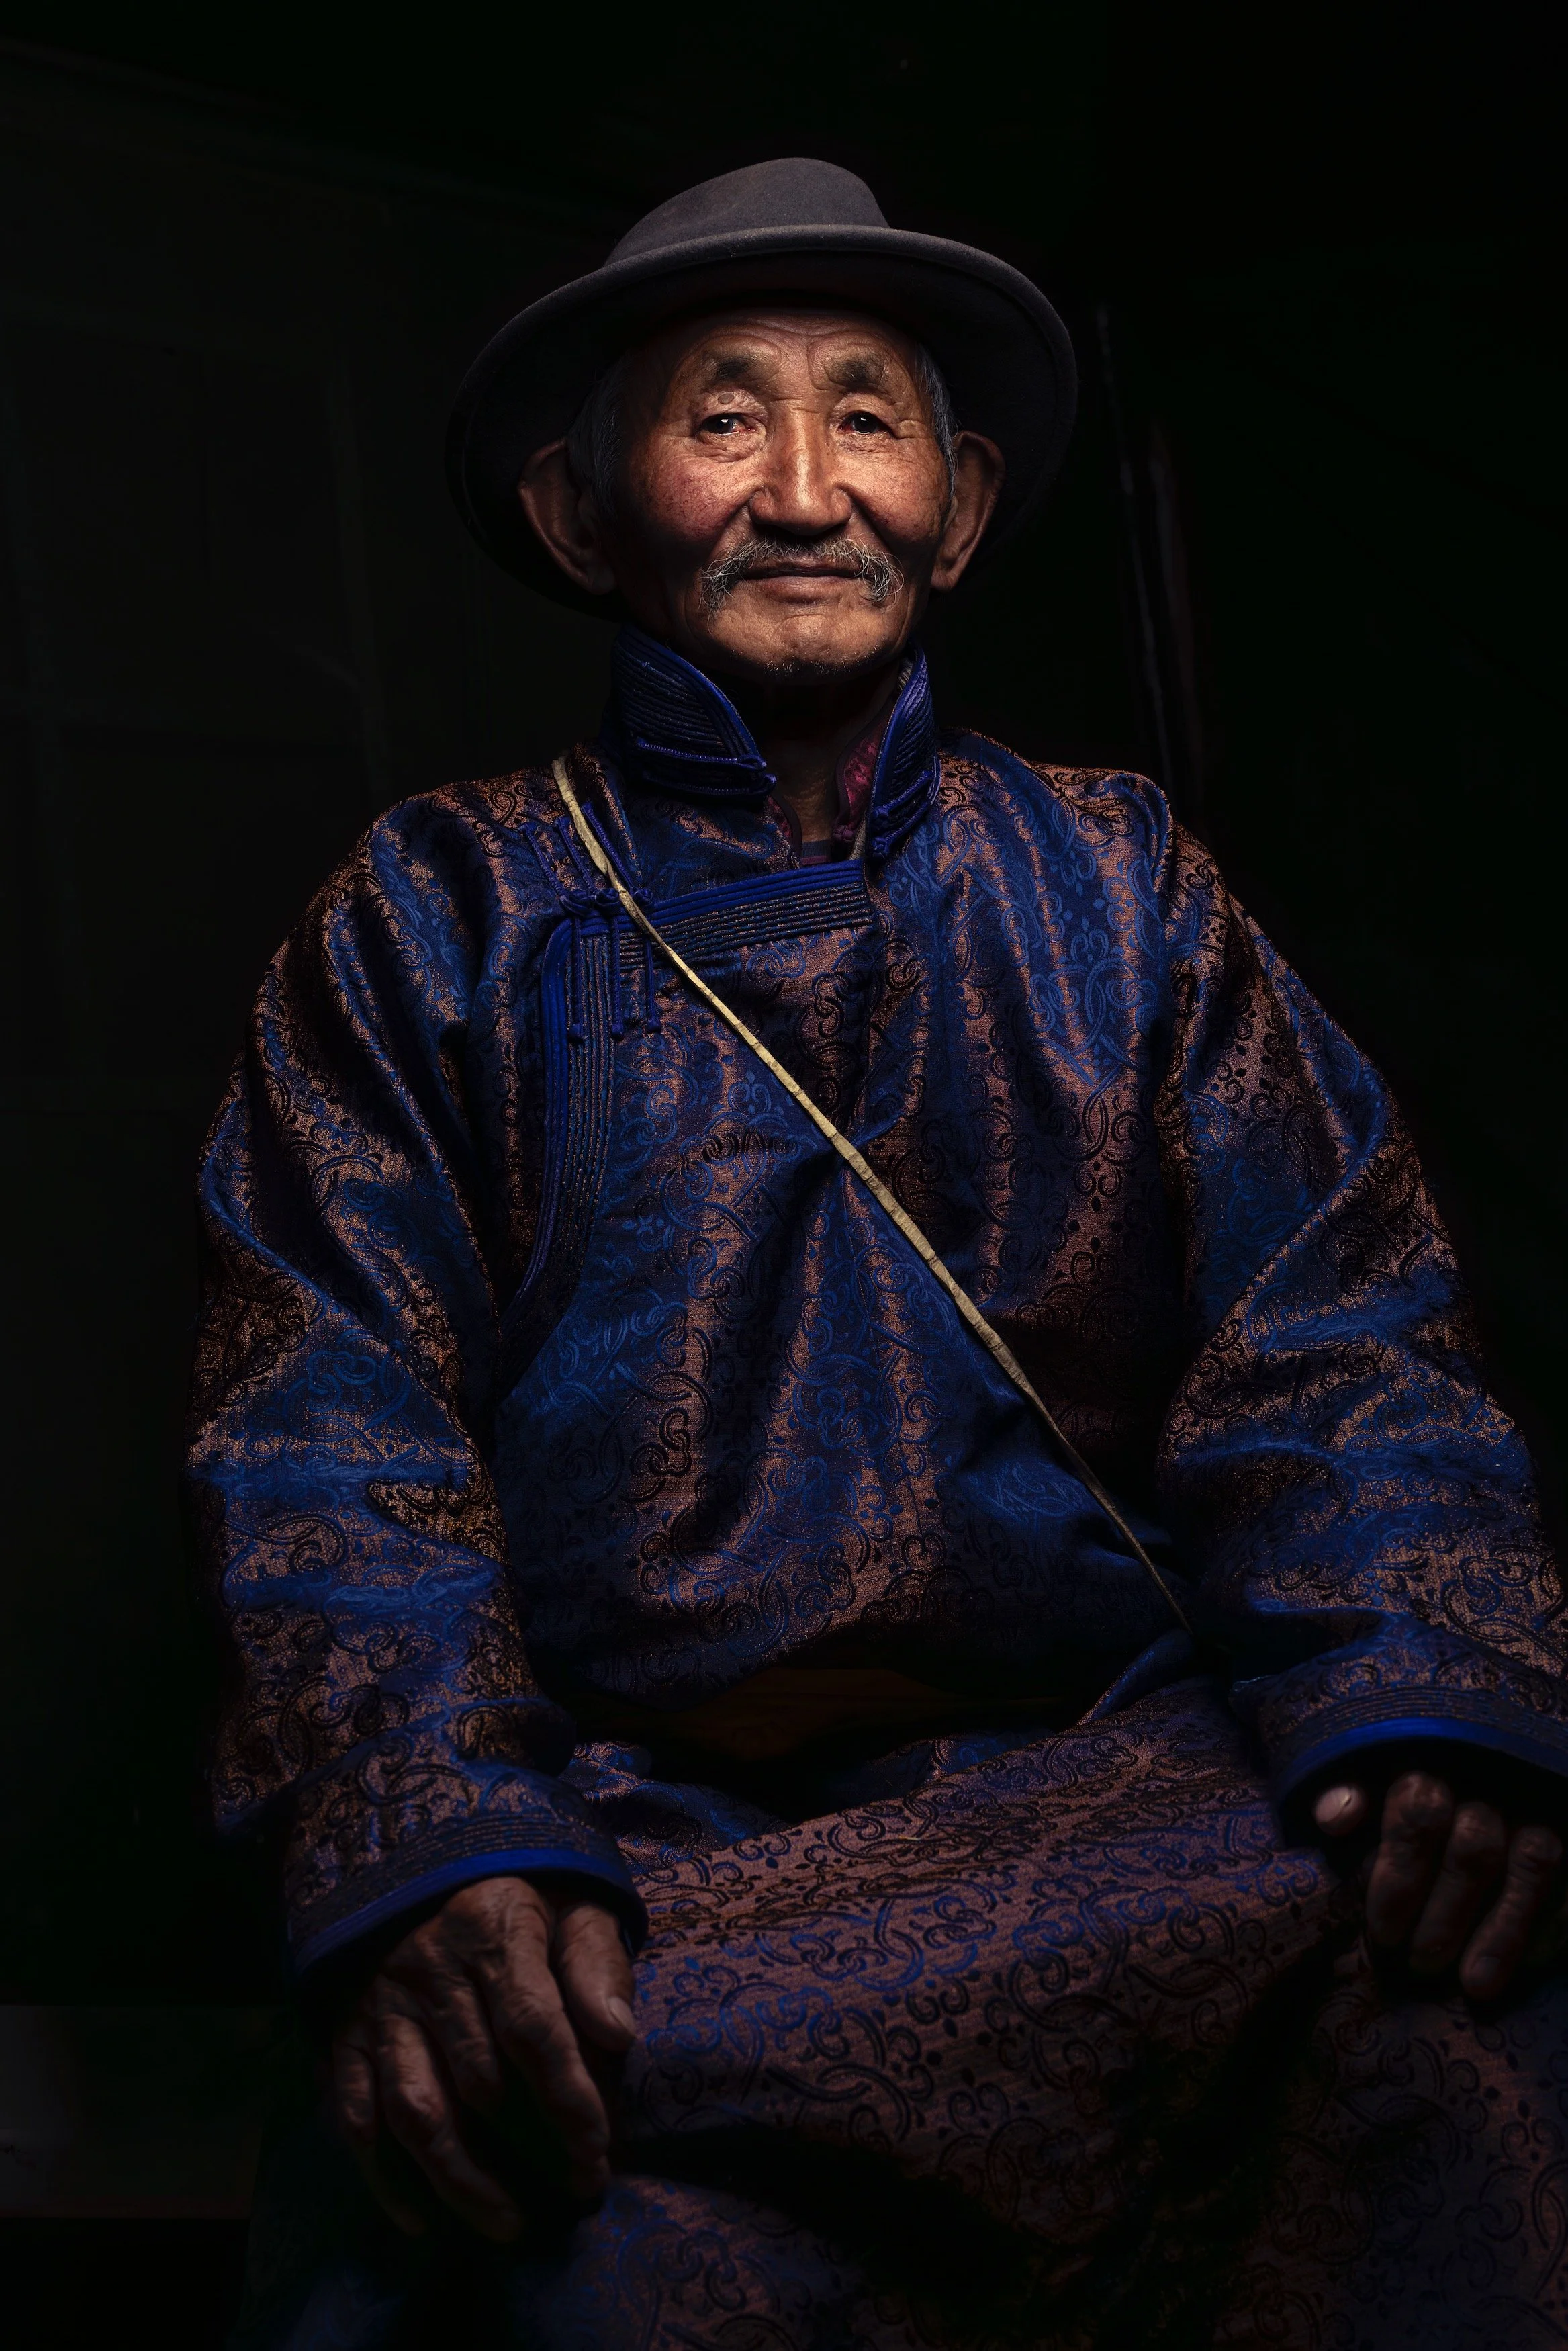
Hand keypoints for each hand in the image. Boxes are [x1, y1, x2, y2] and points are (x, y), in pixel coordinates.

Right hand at [330, 1875, 635, 2240]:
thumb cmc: (519, 1896)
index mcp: (491, 1931)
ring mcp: (380, 2005)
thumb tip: (617, 2035)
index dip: (567, 2098)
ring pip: (413, 2110)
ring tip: (505, 2225)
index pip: (533, 2028)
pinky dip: (382, 2175)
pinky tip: (419, 2218)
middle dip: (526, 2151)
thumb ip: (595, 1965)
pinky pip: (355, 2114)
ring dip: (458, 2179)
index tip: (596, 2153)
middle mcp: (429, 1969)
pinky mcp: (343, 2032)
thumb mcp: (571, 1904)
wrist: (422, 1861)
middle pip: (475, 2081)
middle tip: (571, 2192)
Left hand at [1314, 1769, 1561, 1998]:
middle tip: (1420, 1965)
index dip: (1400, 1878)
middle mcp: (1493, 1775)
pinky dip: (1552, 1926)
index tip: (1383, 1934)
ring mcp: (1541, 1802)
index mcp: (1433, 1756)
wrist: (1481, 1759)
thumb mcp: (1369, 1773)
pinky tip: (1529, 1966)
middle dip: (1446, 1915)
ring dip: (1504, 1932)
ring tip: (1474, 1986)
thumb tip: (1335, 1820)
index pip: (1419, 1814)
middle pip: (1474, 1848)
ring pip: (1532, 1866)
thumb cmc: (1407, 1783)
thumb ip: (1348, 1792)